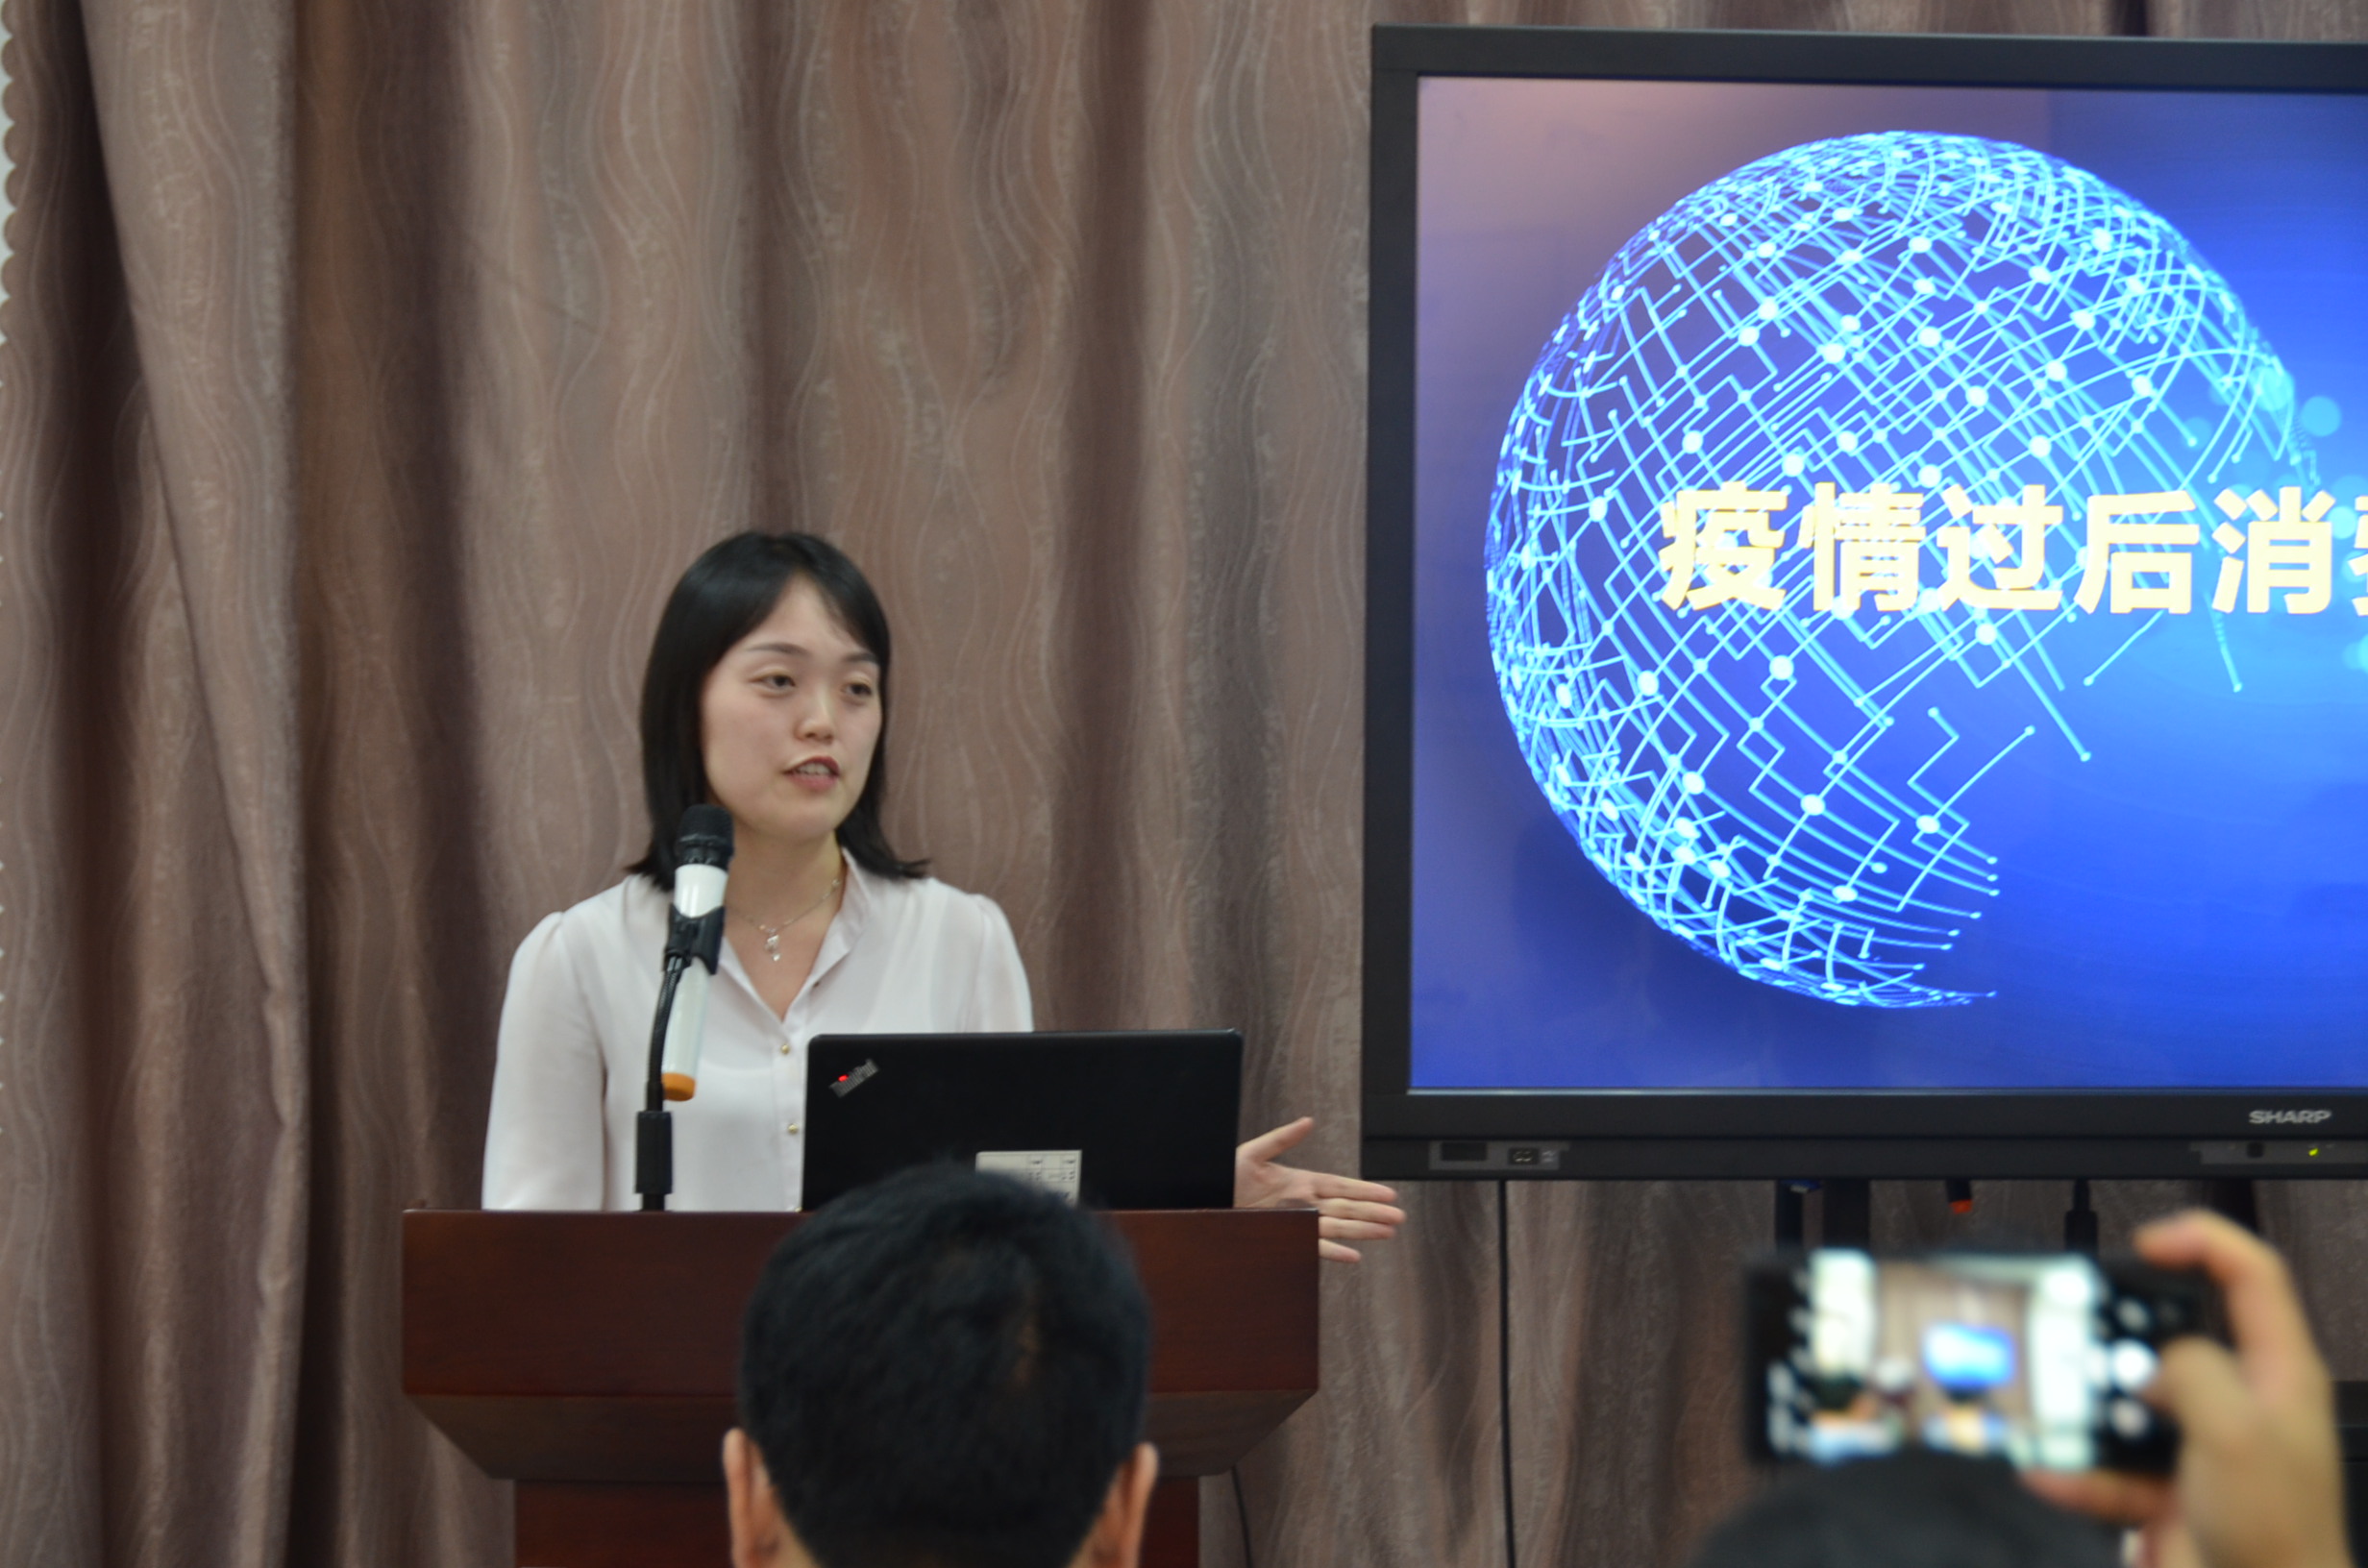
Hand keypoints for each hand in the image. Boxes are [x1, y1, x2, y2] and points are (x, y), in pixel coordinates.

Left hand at [1234, 1116, 1404, 1263]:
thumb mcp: (1253, 1152)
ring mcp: (1296, 1221)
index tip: (1388, 1193)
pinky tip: (1354, 1256)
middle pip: (1346, 1207)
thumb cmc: (1225, 1177)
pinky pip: (1314, 1246)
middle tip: (1399, 1216)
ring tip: (1387, 1232)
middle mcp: (1303, 1203)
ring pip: (1338, 1227)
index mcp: (1299, 1182)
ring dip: (1363, 1230)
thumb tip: (1307, 1121)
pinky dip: (1334, 1252)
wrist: (1206, 1200)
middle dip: (1373, 1212)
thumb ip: (1282, 1138)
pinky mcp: (1285, 1237)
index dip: (1364, 1189)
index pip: (1340, 1185)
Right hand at [2025, 1210, 2351, 1567]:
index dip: (2201, 1242)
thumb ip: (2191, 1370)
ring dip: (2088, 1409)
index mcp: (2277, 1374)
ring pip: (2128, 1400)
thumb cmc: (2281, 1536)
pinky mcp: (2166, 1488)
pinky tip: (2050, 1468)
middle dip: (2120, 1339)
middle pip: (2171, 1337)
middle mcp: (2240, 1404)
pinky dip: (2074, 1468)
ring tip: (2062, 1411)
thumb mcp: (2237, 1431)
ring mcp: (2200, 1448)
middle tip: (2087, 1339)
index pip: (2251, 1276)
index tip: (2148, 1244)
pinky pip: (2105, 1463)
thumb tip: (2153, 1361)